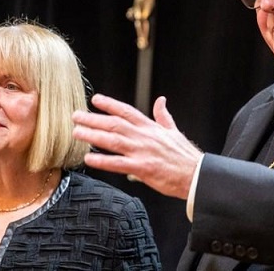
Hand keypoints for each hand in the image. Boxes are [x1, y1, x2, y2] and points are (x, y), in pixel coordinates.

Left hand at [72, 94, 203, 199]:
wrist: (196, 174)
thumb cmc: (185, 155)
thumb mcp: (174, 131)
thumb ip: (163, 115)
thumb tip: (161, 100)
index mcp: (151, 127)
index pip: (126, 111)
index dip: (110, 104)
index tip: (95, 99)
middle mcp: (144, 137)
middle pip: (114, 124)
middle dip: (93, 119)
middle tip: (76, 116)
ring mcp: (142, 152)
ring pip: (113, 141)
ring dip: (93, 135)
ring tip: (77, 132)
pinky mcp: (142, 168)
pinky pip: (118, 164)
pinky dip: (103, 160)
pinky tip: (89, 158)